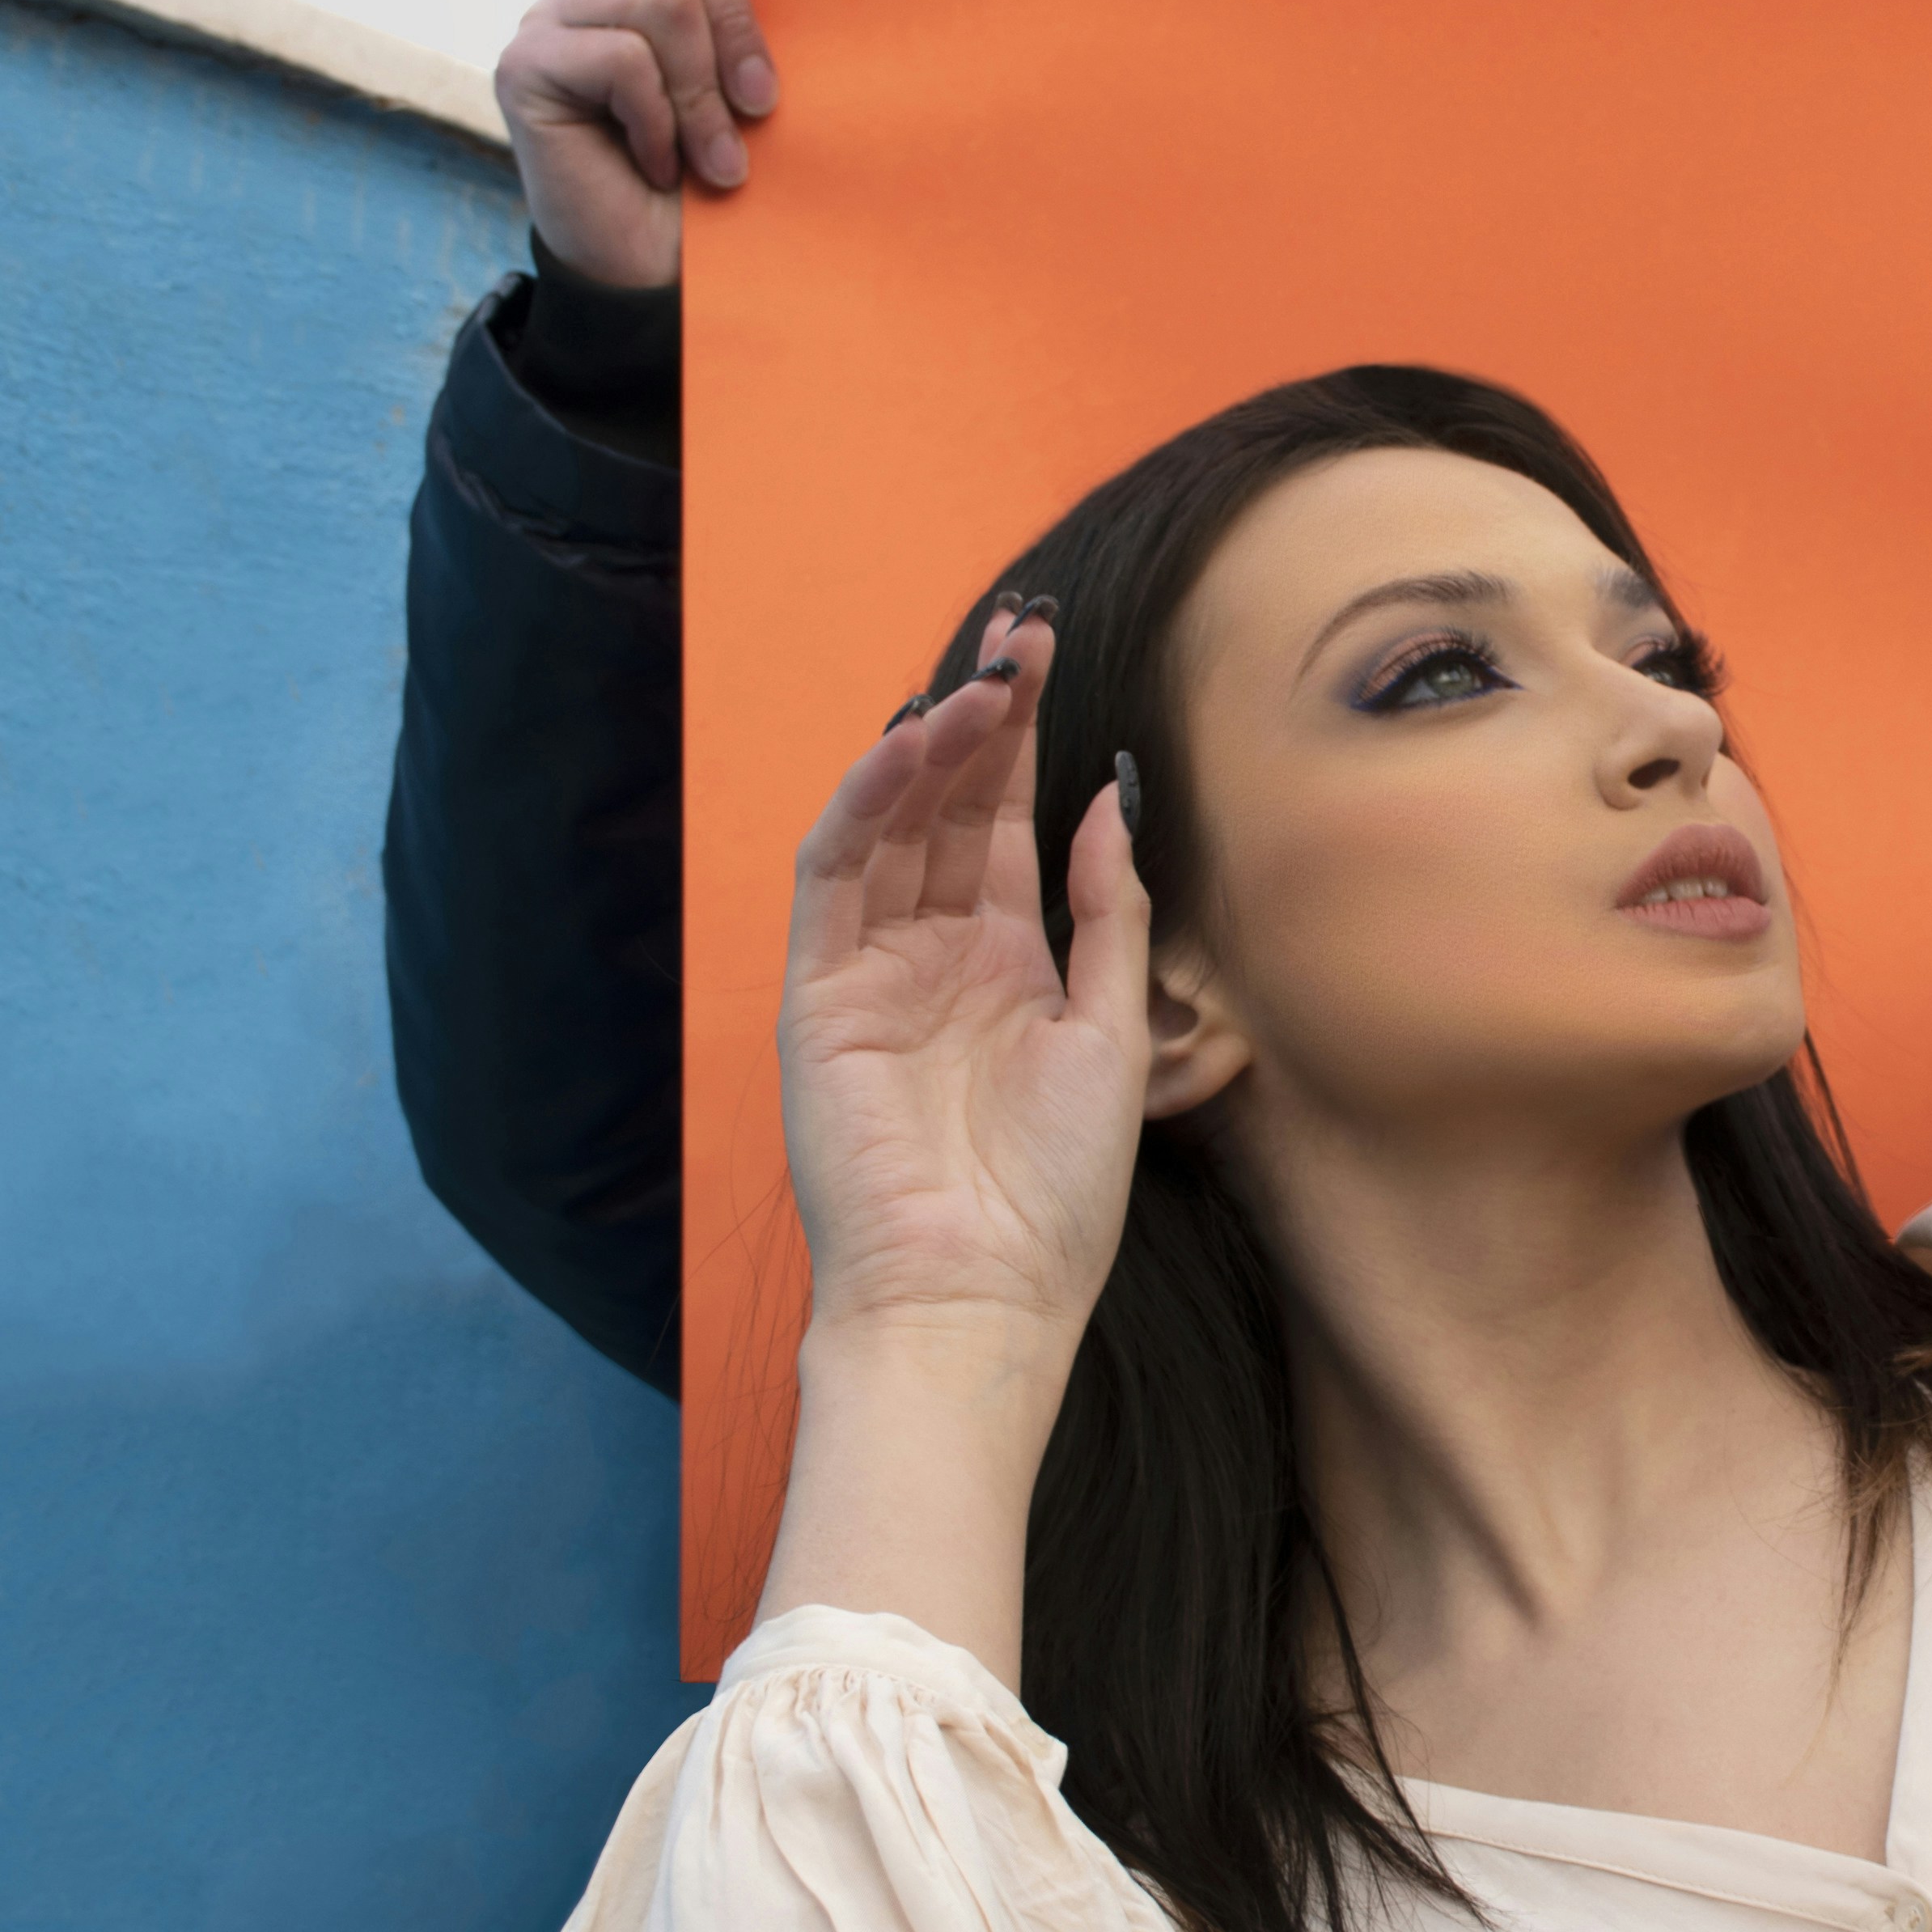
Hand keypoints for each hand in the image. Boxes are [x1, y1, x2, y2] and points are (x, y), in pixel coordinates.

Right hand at [491, 0, 779, 291]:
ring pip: (663, 1)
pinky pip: (623, 59)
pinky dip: (663, 122)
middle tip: (762, 106)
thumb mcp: (754, 86)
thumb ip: (759, 16)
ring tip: (717, 161)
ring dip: (707, 95)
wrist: (661, 278)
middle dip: (743, 18)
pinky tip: (659, 167)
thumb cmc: (722, 182)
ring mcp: (553, 17)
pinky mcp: (527, 64)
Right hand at [779, 612, 1147, 1371]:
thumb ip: (1106, 913)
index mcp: (1006, 965)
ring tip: (974, 684)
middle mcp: (934, 955)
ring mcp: (871, 972)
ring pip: (888, 827)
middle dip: (980, 717)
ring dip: (925, 747)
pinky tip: (907, 749)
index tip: (1048, 655)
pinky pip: (832, 879)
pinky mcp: (818, 998)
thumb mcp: (1113, 1033)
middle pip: (946, 807)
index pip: (1004, 823)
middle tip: (1018, 635)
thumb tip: (1110, 798)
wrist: (979, 1296)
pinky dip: (864, 807)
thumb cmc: (1055, 1196)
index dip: (1023, 738)